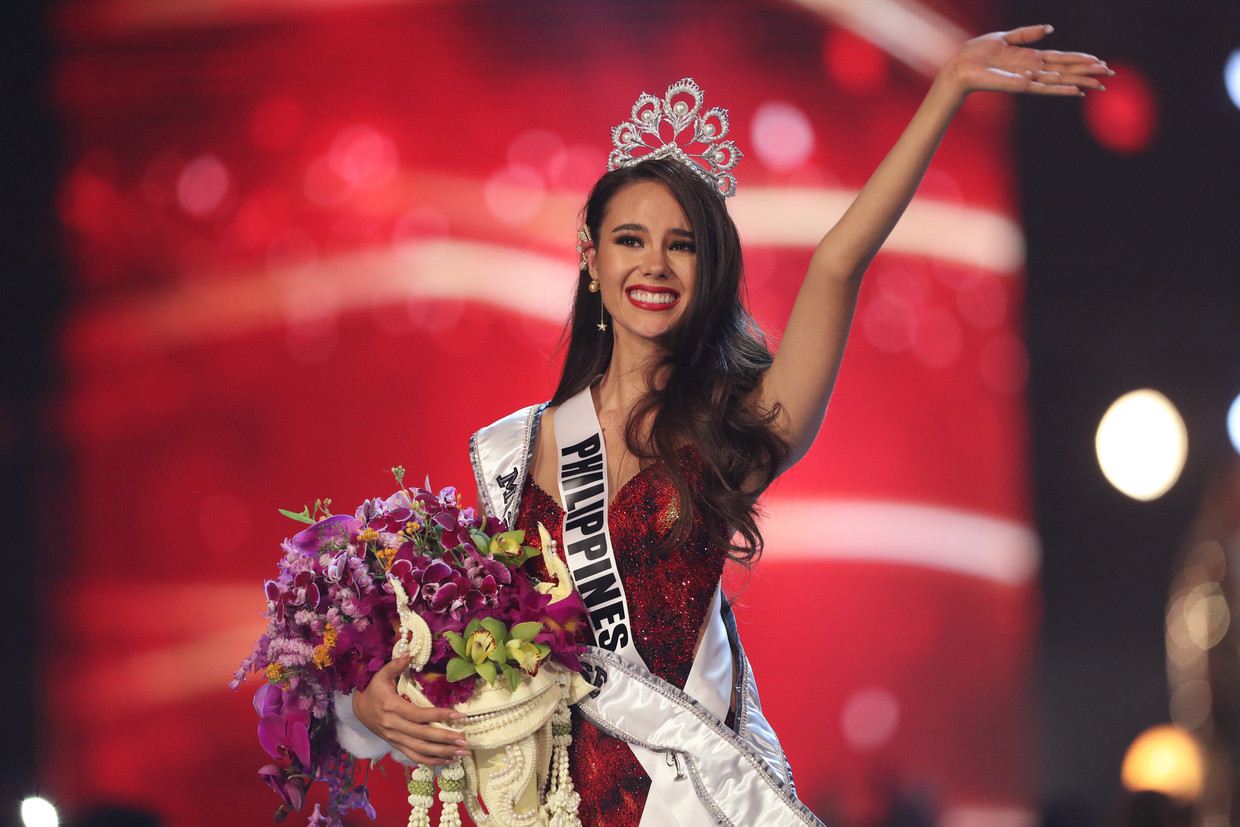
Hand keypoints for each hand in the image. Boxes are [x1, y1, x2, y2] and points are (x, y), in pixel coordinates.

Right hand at [352, 655, 470, 764]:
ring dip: (442, 753)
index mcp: (392, 708)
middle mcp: (394, 726)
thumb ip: (395, 665)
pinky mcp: (397, 746)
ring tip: (461, 753)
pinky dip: (432, 761)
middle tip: (464, 741)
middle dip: (445, 739)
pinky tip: (448, 760)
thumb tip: (408, 654)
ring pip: (420, 750)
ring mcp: (395, 739)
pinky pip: (415, 756)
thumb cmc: (373, 691)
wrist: (359, 710)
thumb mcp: (380, 676)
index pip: (419, 715)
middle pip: (422, 736)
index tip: (459, 716)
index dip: (439, 715)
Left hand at [943, 24, 1110, 99]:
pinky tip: (1075, 92)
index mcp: (1030, 57)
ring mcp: (1027, 79)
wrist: (959, 66)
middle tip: (1109, 75)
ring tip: (1099, 85)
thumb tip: (1050, 29)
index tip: (1099, 61)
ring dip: (1080, 82)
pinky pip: (1044, 89)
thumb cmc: (977, 53)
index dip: (1080, 59)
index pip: (1061, 58)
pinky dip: (1060, 90)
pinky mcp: (1020, 86)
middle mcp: (1032, 70)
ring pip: (1060, 81)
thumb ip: (1028, 34)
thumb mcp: (1005, 37)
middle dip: (1087, 72)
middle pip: (1066, 71)